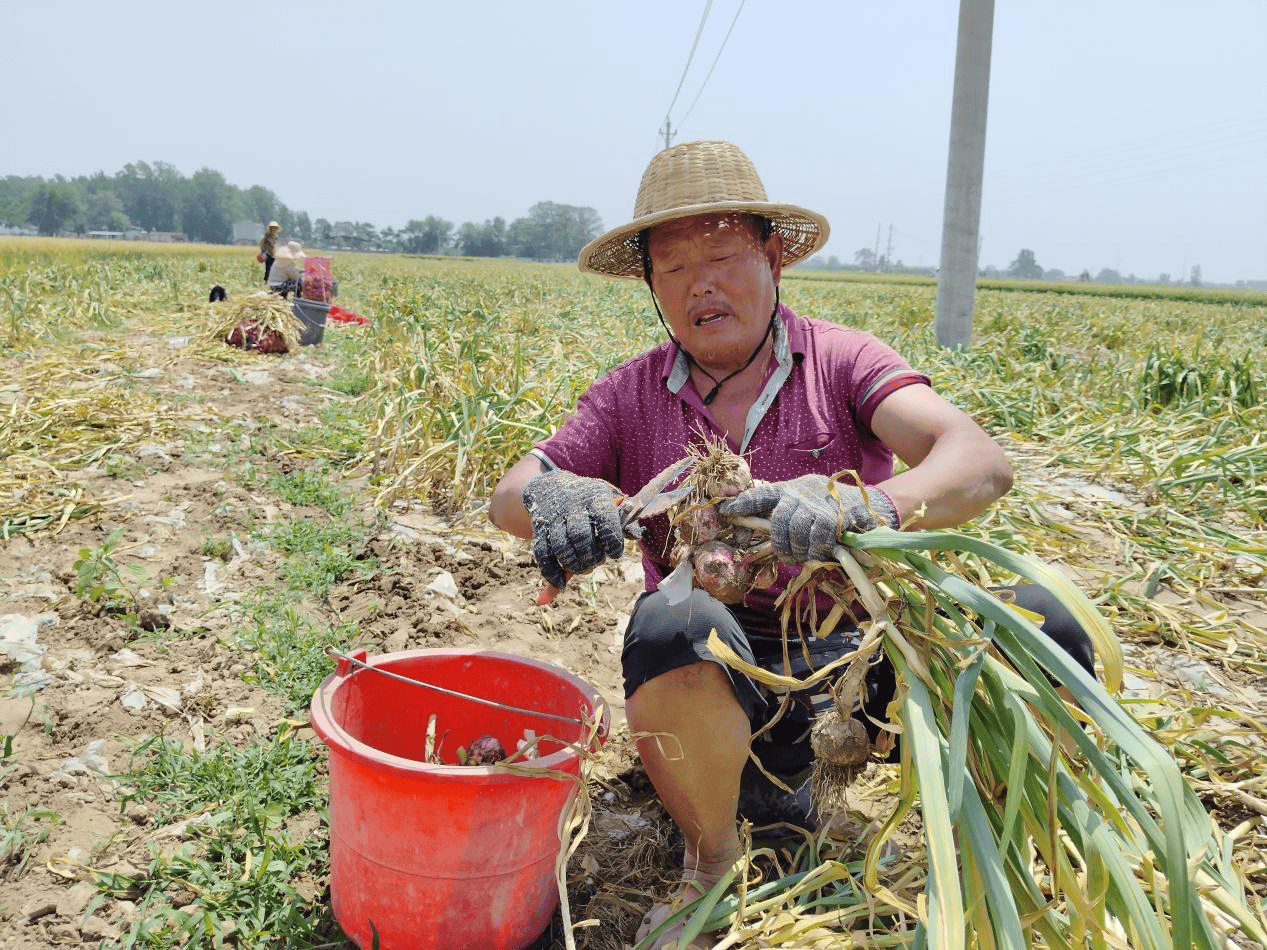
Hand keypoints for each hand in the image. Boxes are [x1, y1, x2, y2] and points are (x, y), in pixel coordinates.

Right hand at [522, 470, 624, 589]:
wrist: (549, 487)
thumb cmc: (587, 499)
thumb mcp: (607, 499)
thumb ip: (623, 517)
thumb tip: (637, 535)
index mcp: (594, 497)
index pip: (604, 518)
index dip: (612, 539)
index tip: (615, 553)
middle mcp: (572, 506)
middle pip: (580, 535)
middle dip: (591, 556)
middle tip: (596, 562)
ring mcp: (554, 518)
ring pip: (561, 547)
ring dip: (573, 565)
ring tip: (583, 568)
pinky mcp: (540, 530)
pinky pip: (542, 554)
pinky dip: (551, 572)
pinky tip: (561, 583)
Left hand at [718, 474, 898, 563]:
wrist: (871, 503)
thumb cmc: (830, 507)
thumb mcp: (804, 504)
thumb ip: (784, 516)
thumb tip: (756, 535)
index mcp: (790, 491)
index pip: (762, 495)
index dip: (743, 502)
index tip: (726, 510)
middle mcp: (802, 494)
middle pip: (781, 523)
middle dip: (782, 545)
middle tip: (787, 555)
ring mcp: (821, 503)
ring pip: (800, 532)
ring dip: (801, 550)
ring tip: (806, 555)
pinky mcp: (840, 514)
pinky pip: (822, 537)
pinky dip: (820, 549)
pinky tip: (824, 551)